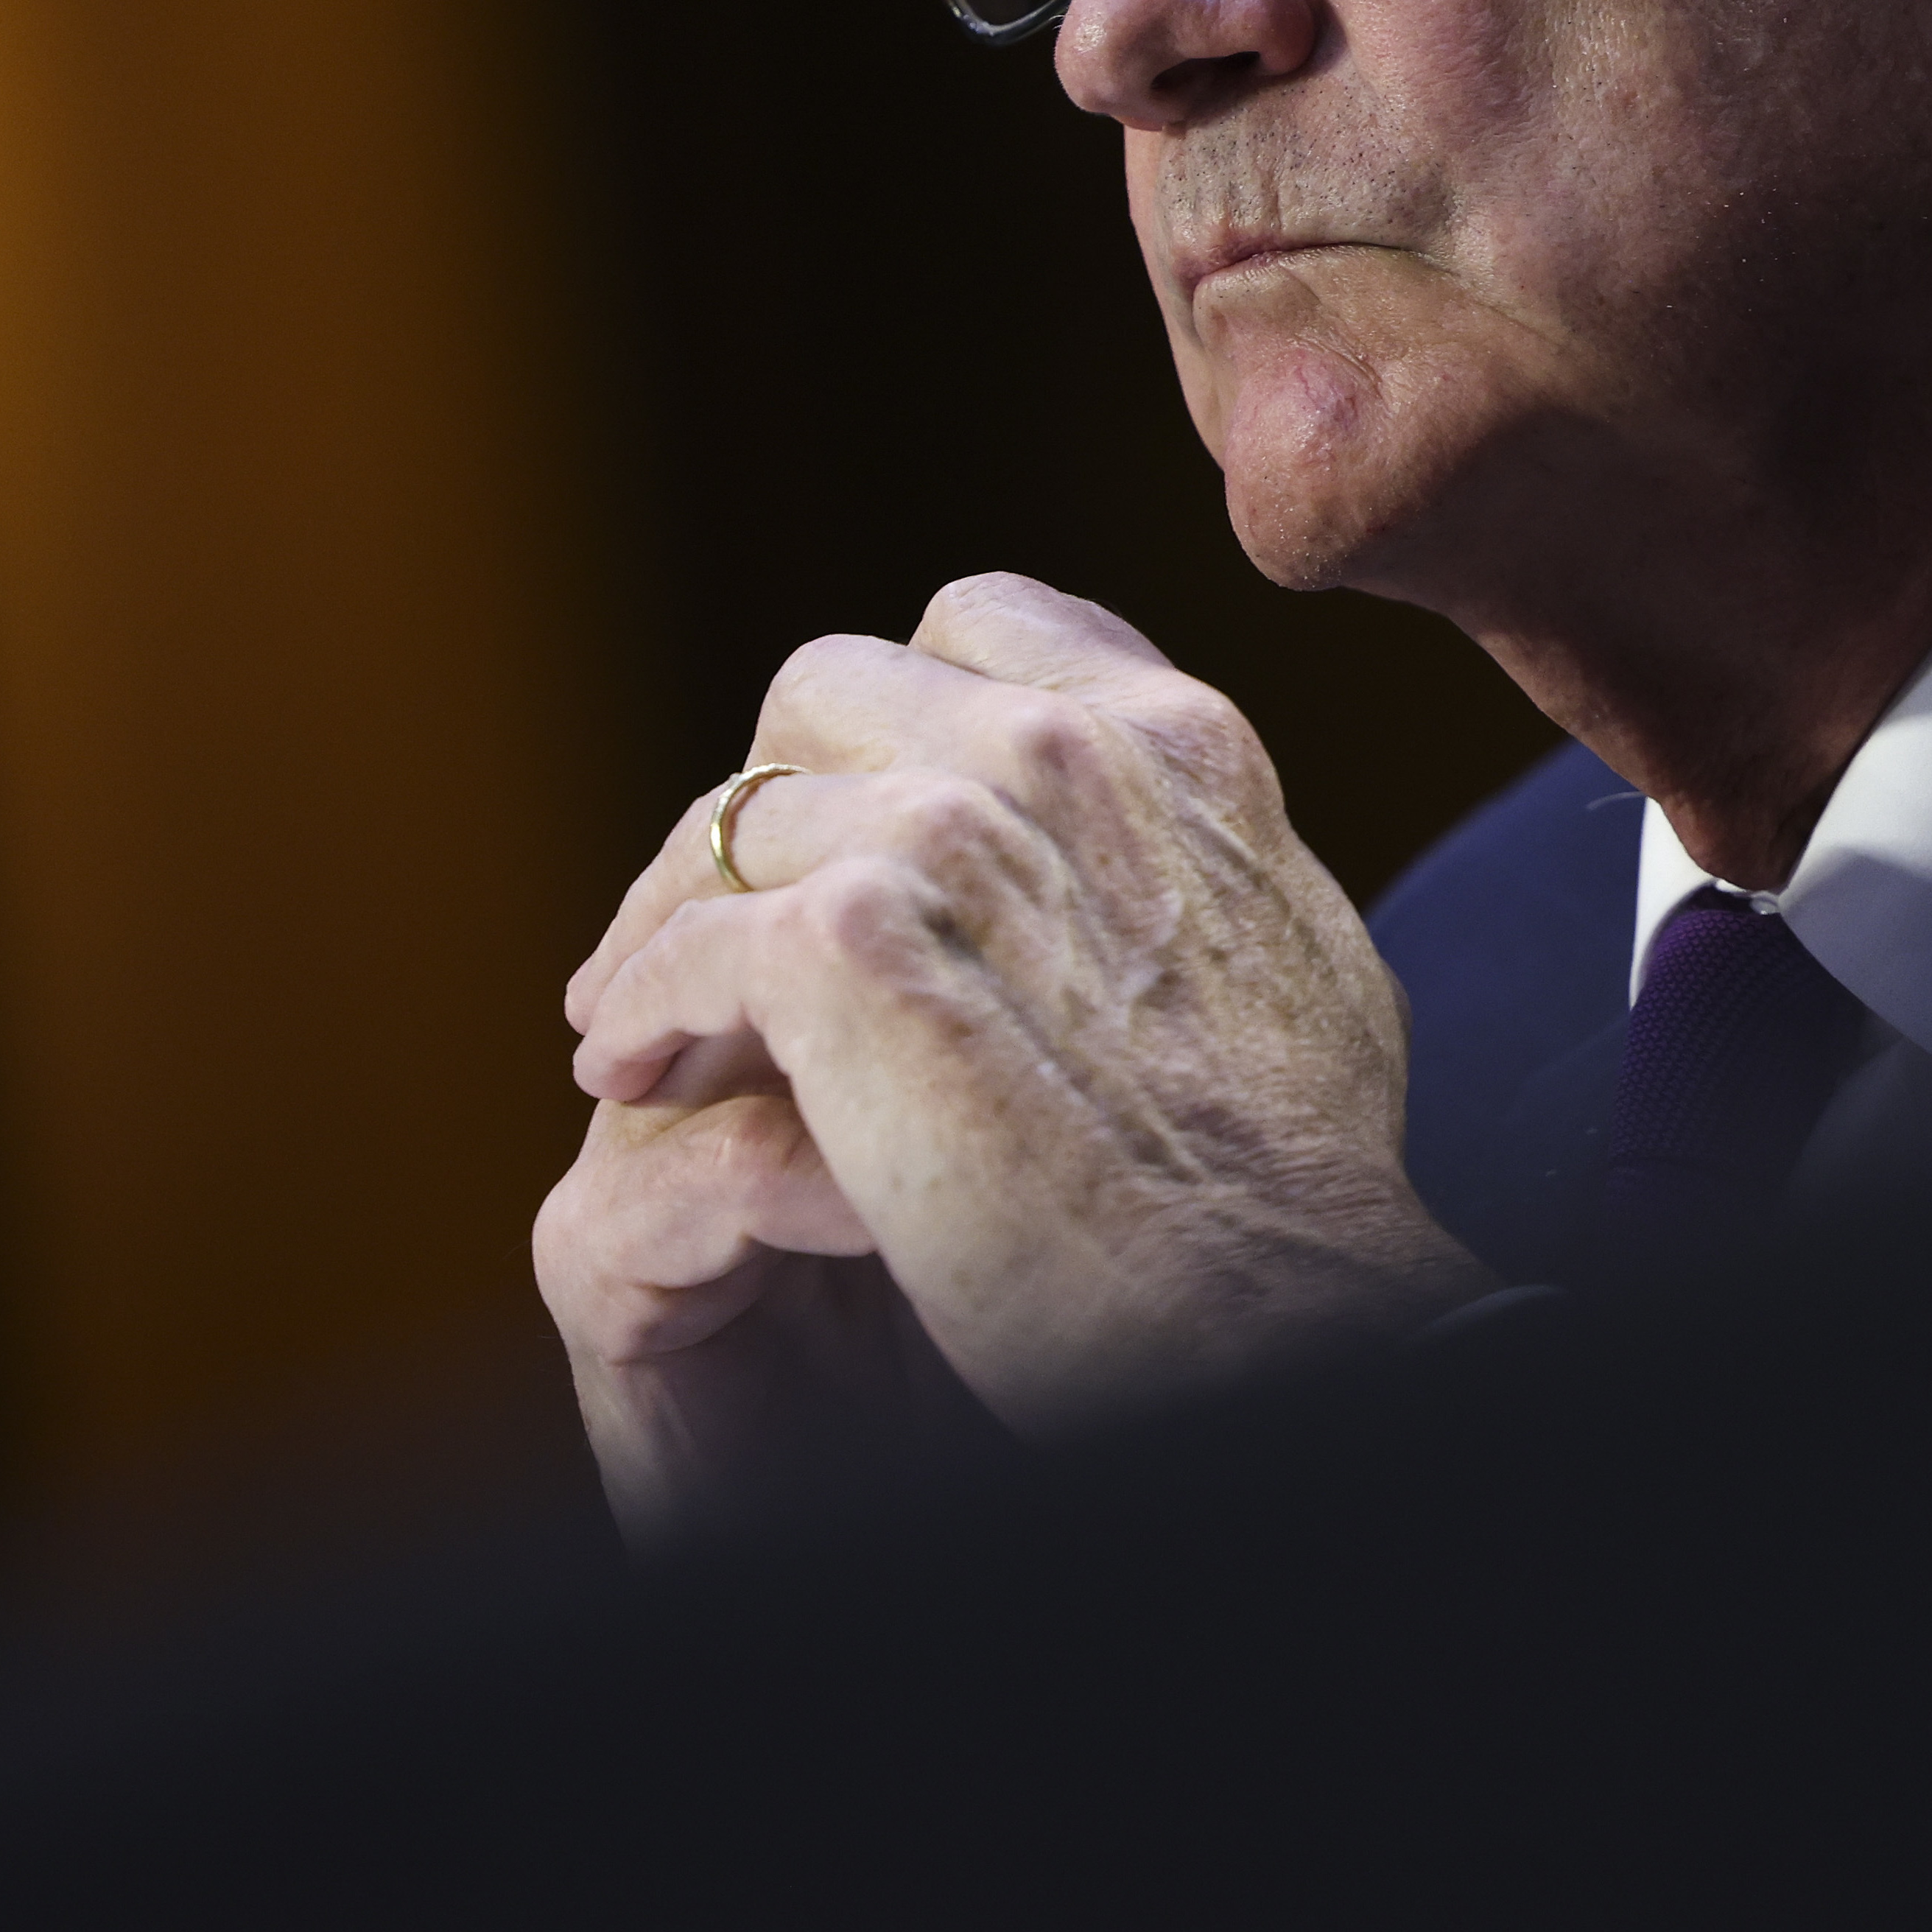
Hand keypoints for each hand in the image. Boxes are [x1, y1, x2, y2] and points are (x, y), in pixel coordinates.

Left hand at [546, 575, 1485, 1473]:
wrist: (1275, 1304)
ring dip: (677, 917)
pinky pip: (692, 942)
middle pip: (829, 694)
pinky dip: (646, 1005)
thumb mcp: (1290, 944)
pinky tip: (635, 1073)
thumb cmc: (1296, 1181)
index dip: (892, 718)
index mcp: (1174, 739)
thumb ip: (1192, 856)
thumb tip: (1148, 848)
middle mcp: (1059, 747)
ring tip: (645, 1024)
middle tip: (730, 918)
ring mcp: (949, 833)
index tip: (852, 814)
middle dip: (767, 802)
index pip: (978, 627)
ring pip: (740, 820)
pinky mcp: (850, 946)